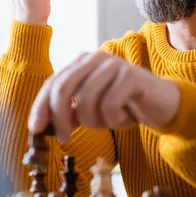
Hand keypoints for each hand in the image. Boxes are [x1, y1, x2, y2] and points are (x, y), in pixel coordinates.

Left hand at [27, 51, 181, 141]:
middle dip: (60, 117)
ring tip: (107, 122)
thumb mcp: (89, 110)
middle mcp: (95, 58)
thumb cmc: (122, 105)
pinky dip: (114, 120)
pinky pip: (110, 105)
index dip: (41, 107)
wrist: (160, 104)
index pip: (52, 83)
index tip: (35, 129)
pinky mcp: (131, 76)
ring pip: (86, 99)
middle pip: (63, 88)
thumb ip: (67, 112)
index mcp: (81, 63)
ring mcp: (113, 64)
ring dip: (94, 121)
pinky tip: (124, 117)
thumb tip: (41, 125)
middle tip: (65, 138)